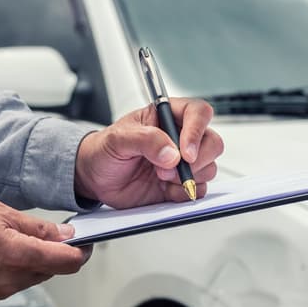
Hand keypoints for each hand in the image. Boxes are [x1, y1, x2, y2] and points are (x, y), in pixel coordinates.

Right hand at [0, 198, 91, 306]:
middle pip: (48, 271)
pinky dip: (7, 272)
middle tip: (38, 234)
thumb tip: (65, 234)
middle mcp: (9, 280)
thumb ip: (36, 227)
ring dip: (27, 263)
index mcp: (17, 255)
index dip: (80, 252)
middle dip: (50, 254)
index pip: (67, 262)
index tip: (83, 244)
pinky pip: (7, 287)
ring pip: (28, 279)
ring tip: (3, 240)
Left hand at [74, 98, 223, 208]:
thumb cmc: (104, 150)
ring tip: (160, 177)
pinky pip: (199, 189)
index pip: (198, 113)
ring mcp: (182, 162)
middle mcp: (180, 137)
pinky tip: (164, 190)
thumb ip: (145, 140)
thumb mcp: (117, 139)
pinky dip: (184, 193)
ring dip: (188, 177)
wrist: (95, 178)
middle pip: (212, 143)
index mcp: (166, 116)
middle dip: (196, 160)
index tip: (185, 152)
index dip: (197, 131)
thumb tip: (172, 153)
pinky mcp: (180, 184)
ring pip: (209, 168)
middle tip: (168, 169)